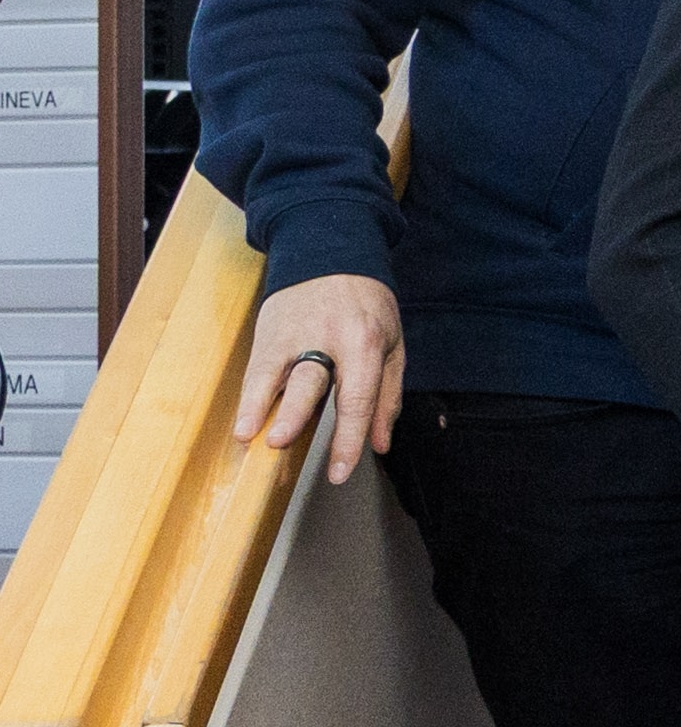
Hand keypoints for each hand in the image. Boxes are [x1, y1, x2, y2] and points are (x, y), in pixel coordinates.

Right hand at [234, 272, 402, 484]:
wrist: (330, 254)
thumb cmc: (367, 307)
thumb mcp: (392, 345)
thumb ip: (387, 396)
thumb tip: (380, 444)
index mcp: (365, 343)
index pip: (357, 397)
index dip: (347, 438)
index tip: (339, 472)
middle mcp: (327, 339)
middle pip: (311, 380)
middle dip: (295, 413)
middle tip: (282, 445)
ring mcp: (294, 335)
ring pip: (275, 373)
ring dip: (260, 405)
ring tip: (249, 436)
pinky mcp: (270, 333)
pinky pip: (257, 370)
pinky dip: (249, 398)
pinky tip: (242, 423)